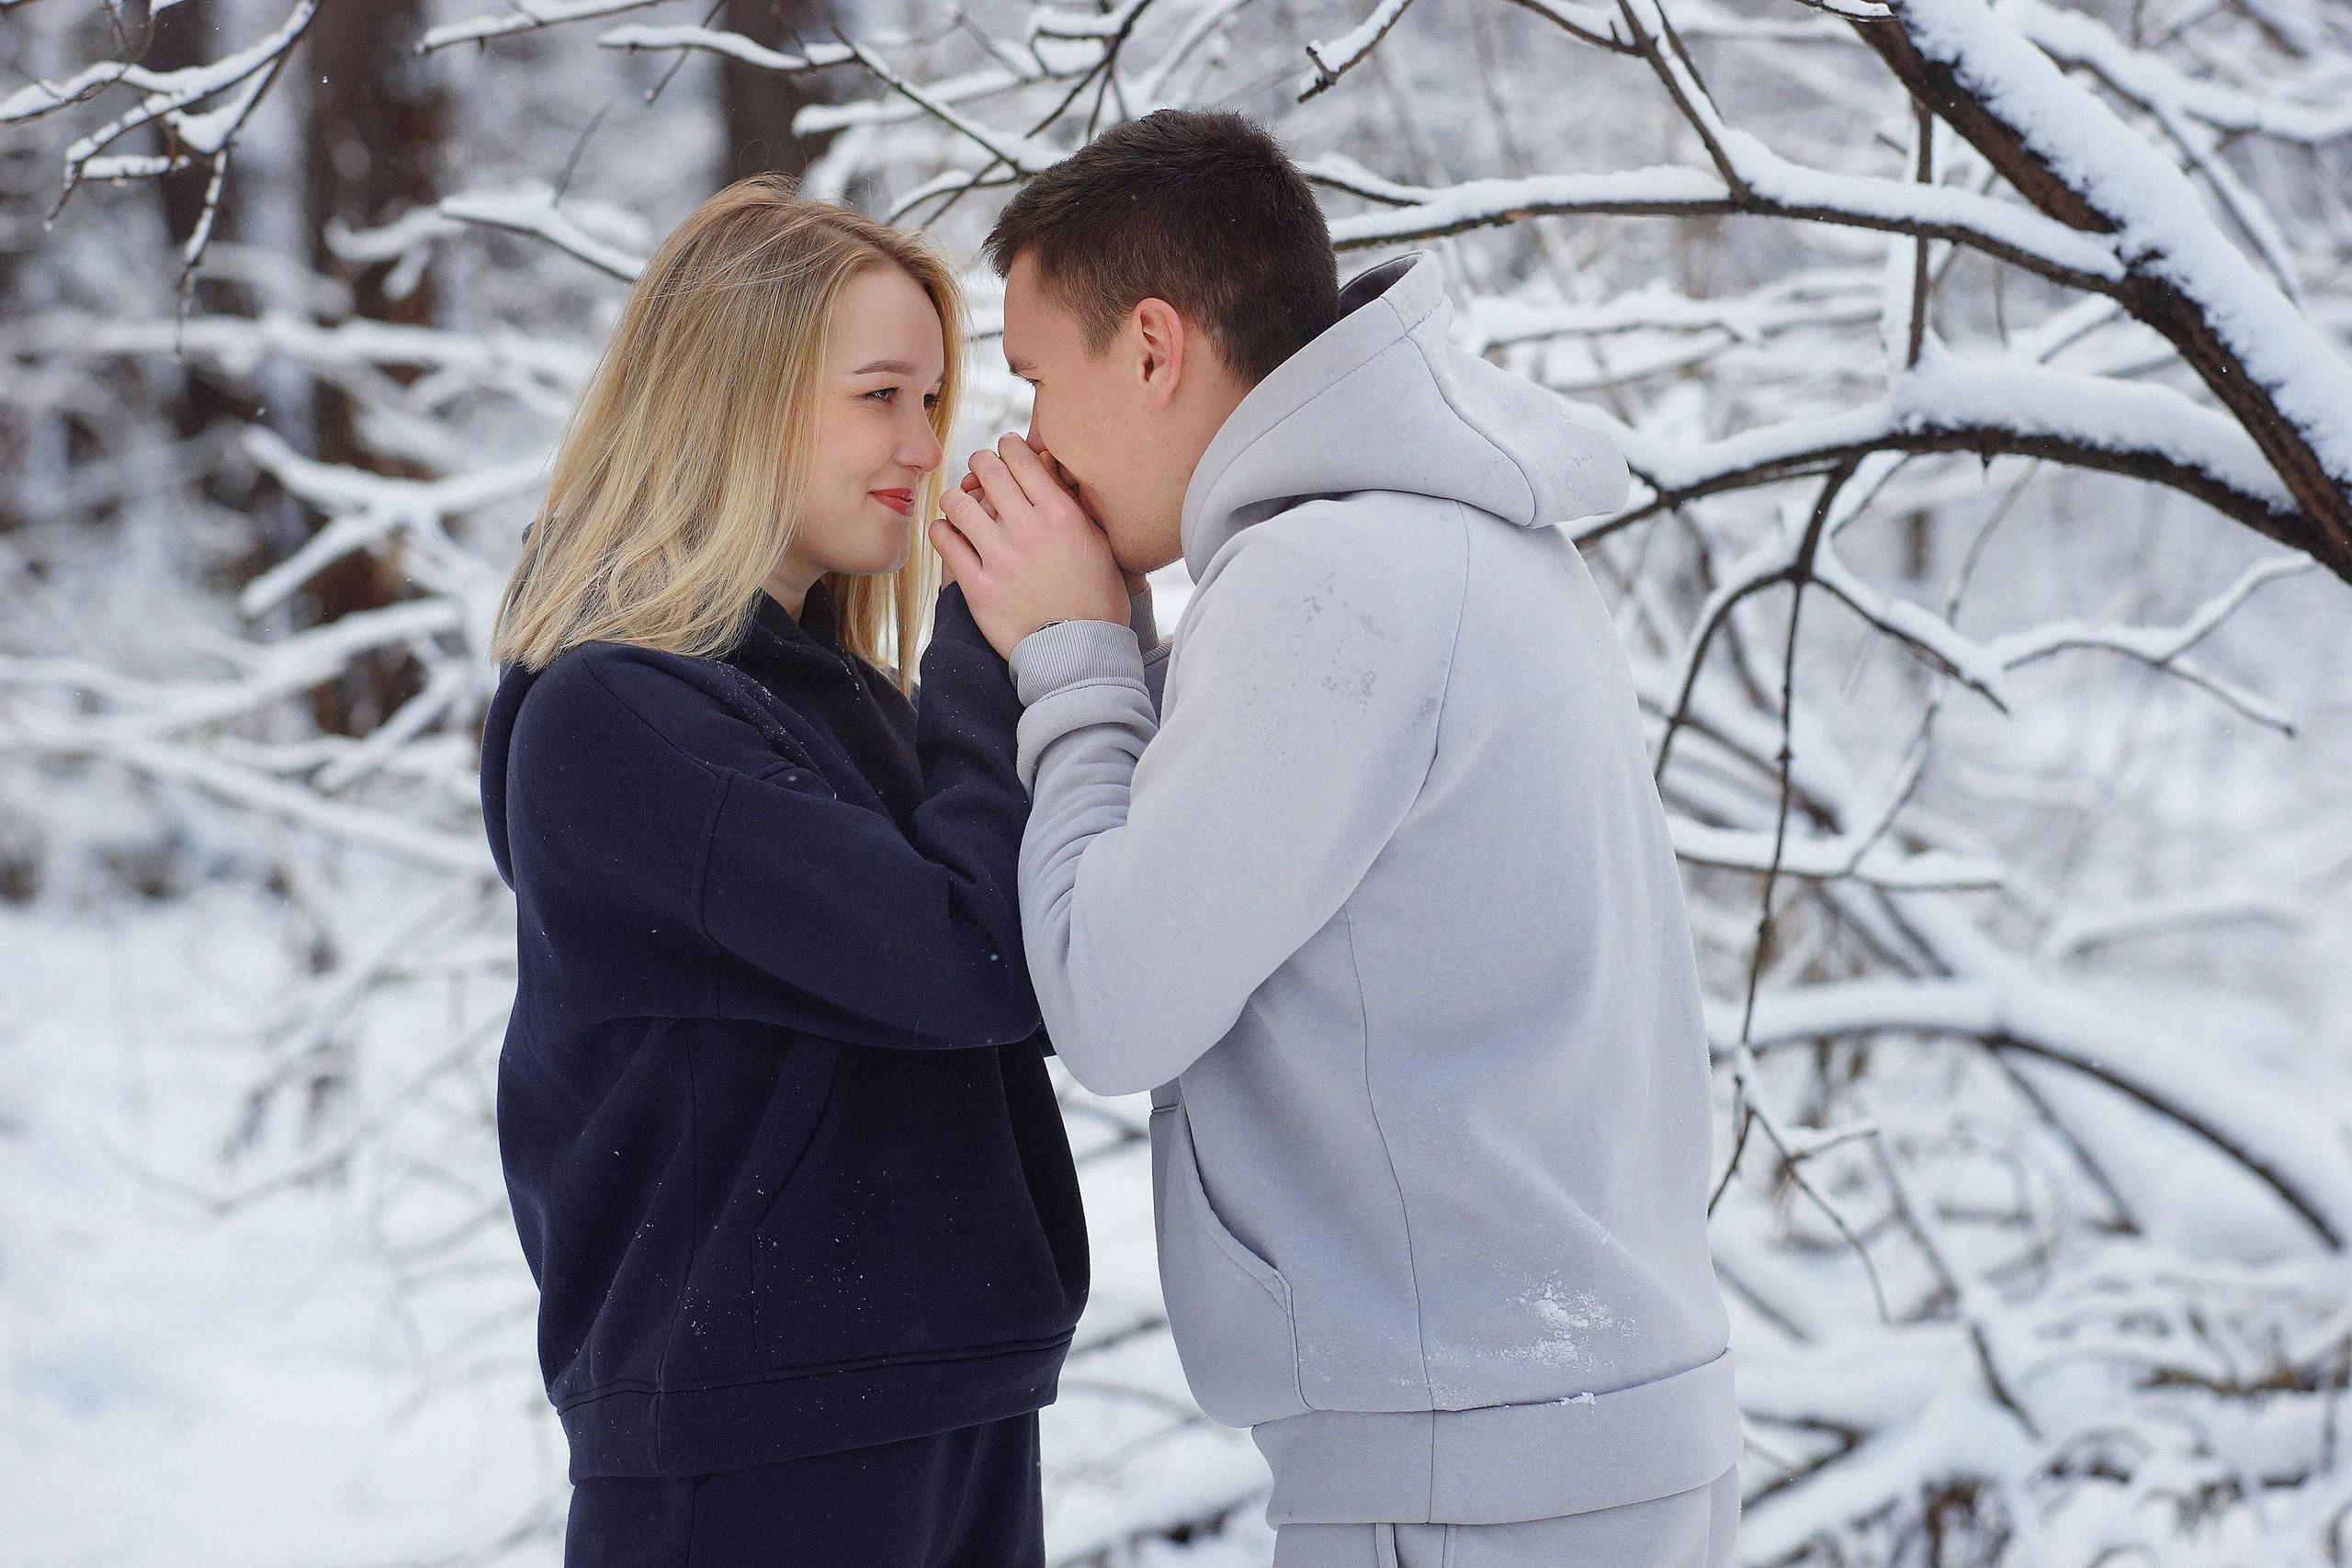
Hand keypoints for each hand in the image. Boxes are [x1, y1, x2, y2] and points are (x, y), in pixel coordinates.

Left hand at [933, 434, 1130, 659]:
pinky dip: (942, 531)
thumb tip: (1053, 468)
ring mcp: (1000, 558)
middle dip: (980, 463)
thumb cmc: (1097, 598)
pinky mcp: (978, 587)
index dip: (1009, 446)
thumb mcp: (1100, 543)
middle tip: (980, 470)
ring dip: (957, 497)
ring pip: (957, 502)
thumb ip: (1075, 504)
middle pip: (987, 470)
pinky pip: (944, 542)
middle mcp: (1028, 530)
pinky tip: (950, 534)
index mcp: (1061, 515)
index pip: (1022, 458)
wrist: (1081, 653)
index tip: (1005, 450)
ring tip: (962, 504)